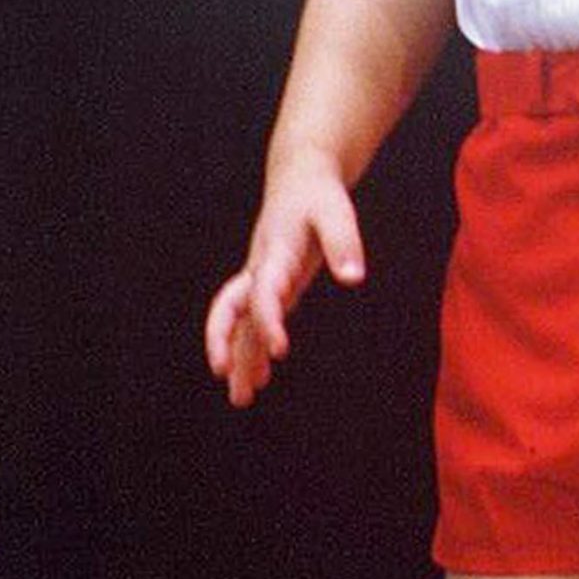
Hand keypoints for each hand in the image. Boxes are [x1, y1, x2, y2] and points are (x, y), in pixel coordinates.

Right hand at [203, 158, 365, 407]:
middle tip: (224, 374)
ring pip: (238, 322)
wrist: (299, 180)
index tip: (279, 352)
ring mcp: (261, 278)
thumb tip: (354, 277)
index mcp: (274, 253)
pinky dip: (253, 347)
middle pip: (229, 308)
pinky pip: (252, 321)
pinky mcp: (269, 285)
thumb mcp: (335, 211)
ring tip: (243, 399)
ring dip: (238, 357)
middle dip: (224, 340)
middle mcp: (260, 269)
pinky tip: (261, 377)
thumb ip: (344, 242)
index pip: (263, 292)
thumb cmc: (319, 196)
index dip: (267, 321)